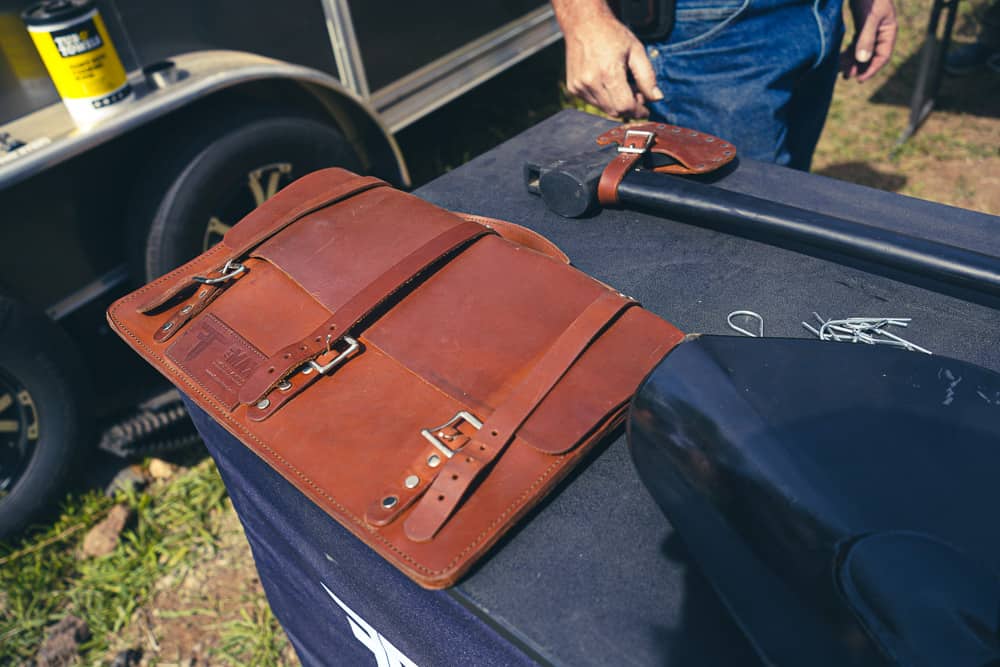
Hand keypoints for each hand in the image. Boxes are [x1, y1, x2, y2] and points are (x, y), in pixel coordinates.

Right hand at [553, 0, 663, 117]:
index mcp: (608, 72)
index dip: (638, 111)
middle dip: (629, 107)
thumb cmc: (611, 34)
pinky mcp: (573, 88)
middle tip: (635, 93)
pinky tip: (607, 82)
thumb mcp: (636, 51)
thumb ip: (647, 76)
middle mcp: (591, 82)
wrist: (584, 24)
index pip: (625, 106)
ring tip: (621, 84)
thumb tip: (656, 98)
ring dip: (616, 103)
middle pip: (615, 111)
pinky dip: (604, 98)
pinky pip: (593, 103)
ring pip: (604, 109)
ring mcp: (579, 86)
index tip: (645, 109)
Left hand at [841, 0, 897, 81]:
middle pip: (871, 55)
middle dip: (859, 67)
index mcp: (888, 31)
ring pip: (862, 50)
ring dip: (852, 61)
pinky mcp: (861, 26)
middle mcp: (881, 32)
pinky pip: (856, 43)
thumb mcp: (869, 18)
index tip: (860, 79)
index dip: (872, 69)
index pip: (883, 56)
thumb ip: (866, 38)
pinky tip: (839, 58)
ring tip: (840, 71)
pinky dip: (848, 52)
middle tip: (846, 77)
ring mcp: (871, 29)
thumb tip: (862, 60)